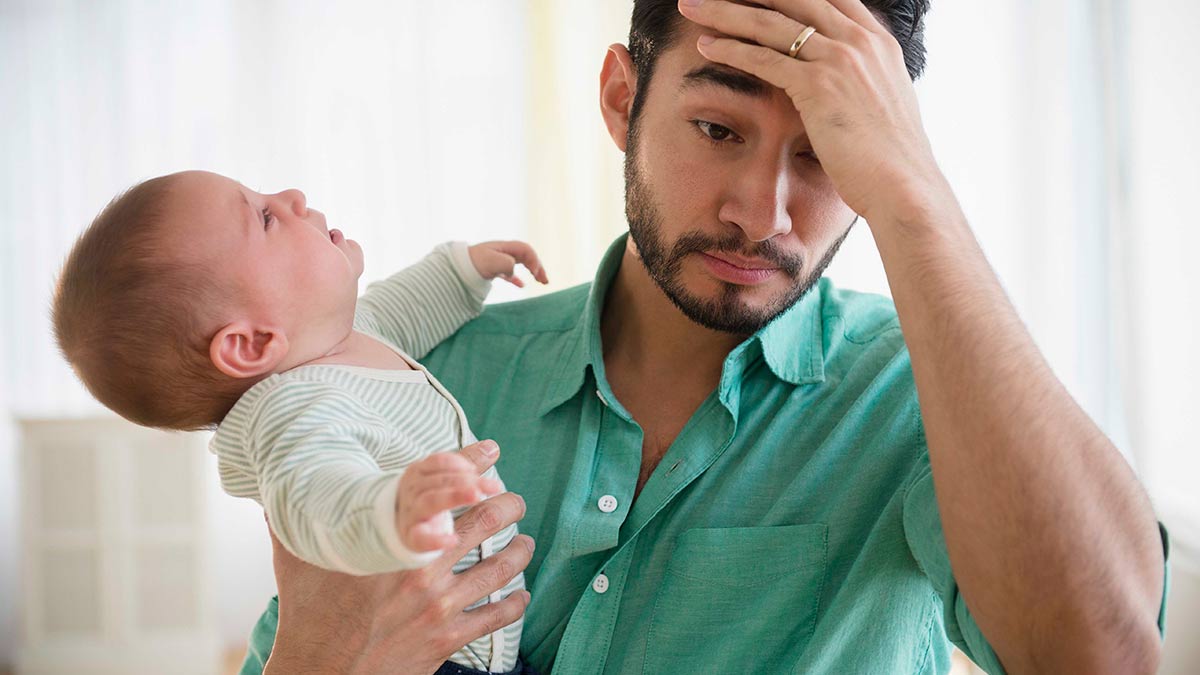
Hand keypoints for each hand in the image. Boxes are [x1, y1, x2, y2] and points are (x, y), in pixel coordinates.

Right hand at [263, 440, 533, 674]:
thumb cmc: (308, 616)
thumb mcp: (298, 560)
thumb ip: (294, 521)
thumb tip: (276, 492)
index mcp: (392, 542)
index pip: (442, 489)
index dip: (472, 464)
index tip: (489, 453)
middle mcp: (422, 569)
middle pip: (485, 522)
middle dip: (507, 505)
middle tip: (513, 501)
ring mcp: (439, 606)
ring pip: (500, 568)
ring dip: (519, 551)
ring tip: (524, 542)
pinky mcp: (447, 639)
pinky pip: (495, 616)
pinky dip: (515, 603)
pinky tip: (520, 594)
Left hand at [468, 240, 549, 287]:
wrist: (455, 268)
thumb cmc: (473, 263)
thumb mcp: (493, 262)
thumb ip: (508, 264)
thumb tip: (513, 272)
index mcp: (504, 247)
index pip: (526, 250)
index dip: (534, 260)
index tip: (536, 274)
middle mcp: (502, 252)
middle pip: (526, 256)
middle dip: (538, 267)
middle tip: (545, 280)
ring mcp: (497, 260)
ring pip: (520, 264)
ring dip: (532, 271)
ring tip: (541, 281)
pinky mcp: (492, 270)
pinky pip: (509, 273)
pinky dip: (517, 279)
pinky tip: (522, 286)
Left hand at [678, 0, 948, 223]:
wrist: (904, 186)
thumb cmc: (890, 159)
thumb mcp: (883, 104)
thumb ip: (861, 81)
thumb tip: (843, 85)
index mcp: (877, 41)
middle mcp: (860, 40)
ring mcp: (841, 59)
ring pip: (771, 22)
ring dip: (726, 12)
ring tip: (692, 6)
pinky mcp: (819, 85)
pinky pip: (764, 58)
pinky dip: (731, 49)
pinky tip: (705, 46)